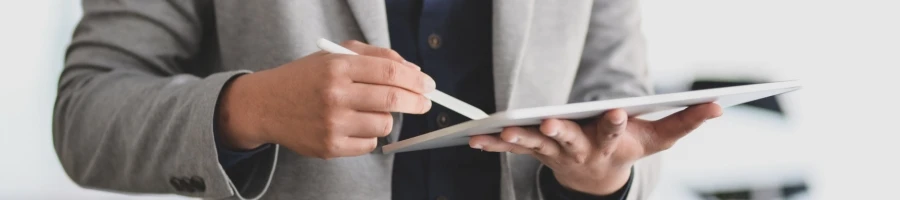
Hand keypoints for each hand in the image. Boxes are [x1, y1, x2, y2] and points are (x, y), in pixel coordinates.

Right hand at [217, 40, 433, 158]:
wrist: (266, 105)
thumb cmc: (307, 78)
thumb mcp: (336, 55)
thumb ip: (376, 57)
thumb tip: (413, 72)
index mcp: (338, 66)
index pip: (389, 71)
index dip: (416, 79)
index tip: (428, 85)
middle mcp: (334, 95)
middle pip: (392, 99)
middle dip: (417, 101)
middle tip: (425, 102)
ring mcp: (331, 123)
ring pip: (384, 124)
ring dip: (386, 118)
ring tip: (371, 110)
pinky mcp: (329, 147)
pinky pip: (369, 144)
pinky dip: (369, 135)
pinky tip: (354, 125)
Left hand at [469, 103, 721, 194]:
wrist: (599, 179)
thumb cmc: (631, 150)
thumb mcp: (661, 139)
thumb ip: (687, 121)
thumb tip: (720, 106)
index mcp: (611, 144)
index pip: (615, 132)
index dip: (616, 123)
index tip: (617, 112)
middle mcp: (582, 150)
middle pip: (571, 141)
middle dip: (560, 133)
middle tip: (549, 125)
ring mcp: (556, 152)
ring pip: (536, 145)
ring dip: (518, 139)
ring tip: (501, 131)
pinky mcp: (537, 151)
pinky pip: (513, 148)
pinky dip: (494, 144)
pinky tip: (474, 140)